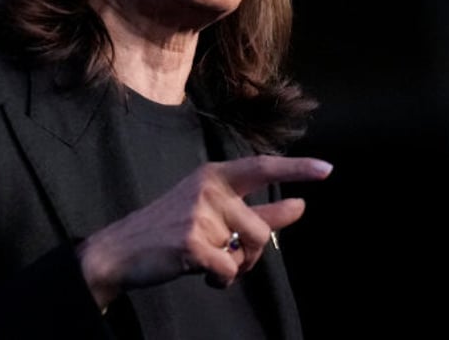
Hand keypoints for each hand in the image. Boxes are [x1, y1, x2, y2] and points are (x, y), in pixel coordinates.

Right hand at [76, 155, 332, 308]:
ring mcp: (198, 214)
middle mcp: (208, 187)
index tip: (327, 169)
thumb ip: (258, 210)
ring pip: (247, 251)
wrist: (121, 250)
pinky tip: (198, 273)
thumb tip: (300, 206)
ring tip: (207, 261)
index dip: (297, 169)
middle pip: (260, 229)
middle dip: (252, 253)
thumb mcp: (212, 212)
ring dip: (235, 267)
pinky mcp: (191, 242)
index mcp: (214, 175)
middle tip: (227, 255)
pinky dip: (220, 280)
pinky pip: (228, 271)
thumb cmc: (170, 230)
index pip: (263, 167)